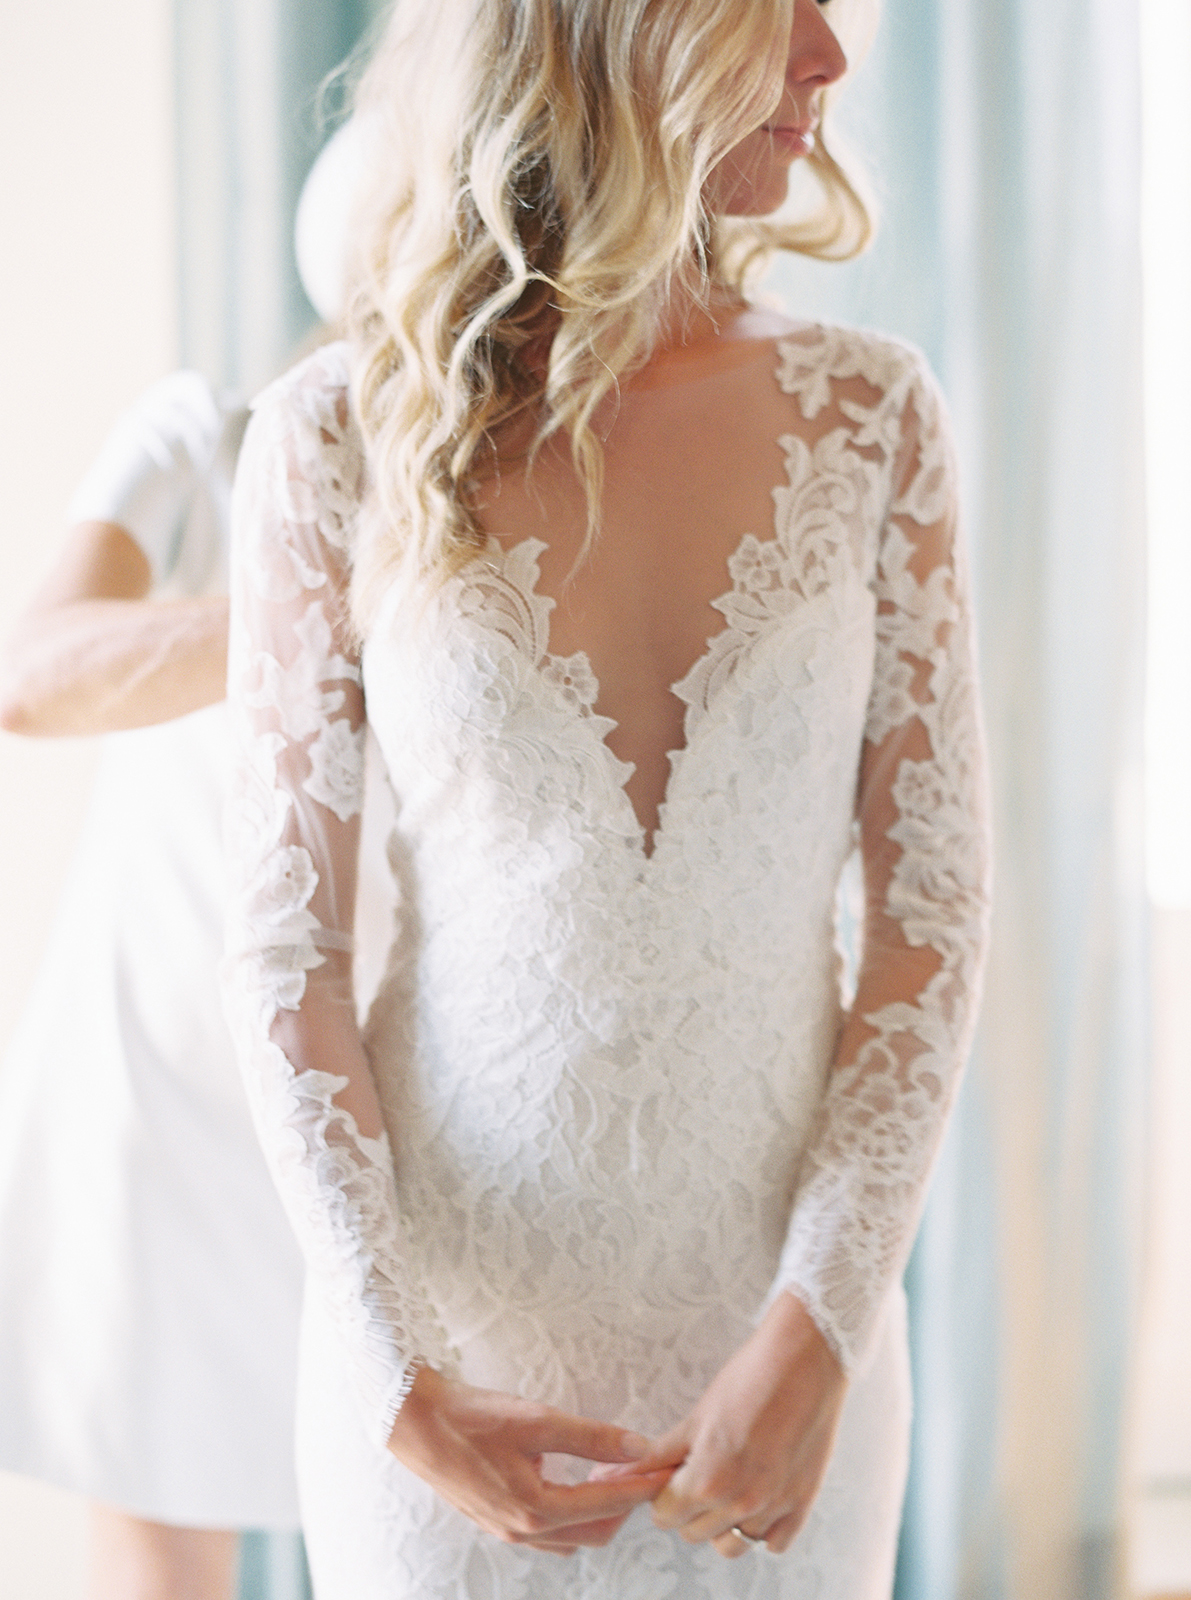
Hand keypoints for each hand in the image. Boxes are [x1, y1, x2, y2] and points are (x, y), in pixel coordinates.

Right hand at [387, 1365, 671, 1554]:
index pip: (608, 1504)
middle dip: (625, 1502)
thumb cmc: (470, 1417)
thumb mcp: (537, 1419)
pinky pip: (550, 1531)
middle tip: (642, 1467)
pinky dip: (574, 1512)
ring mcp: (507, 1530)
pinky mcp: (497, 1520)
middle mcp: (523, 1530)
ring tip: (615, 1470)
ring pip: (574, 1535)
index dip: (641, 1485)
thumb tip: (636, 1445)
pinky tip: (578, 1481)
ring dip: (601, 1509)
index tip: (664, 1470)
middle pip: (597, 1530)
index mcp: (535, 1509)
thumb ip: (591, 1436)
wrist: (414, 1421)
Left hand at [631, 1292, 846, 1557]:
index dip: (662, 1493)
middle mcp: (740, 1503)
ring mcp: (774, 1507)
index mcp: (707, 1481)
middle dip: (688, 1507)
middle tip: (698, 1471)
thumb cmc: (750, 1378)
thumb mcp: (697, 1415)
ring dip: (722, 1523)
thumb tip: (619, 1472)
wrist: (806, 1360)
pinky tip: (758, 1495)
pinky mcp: (803, 1504)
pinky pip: (774, 1543)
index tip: (670, 1474)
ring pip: (731, 1545)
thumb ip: (659, 1454)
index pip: (664, 1515)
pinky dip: (762, 1527)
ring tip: (727, 1486)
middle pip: (693, 1532)